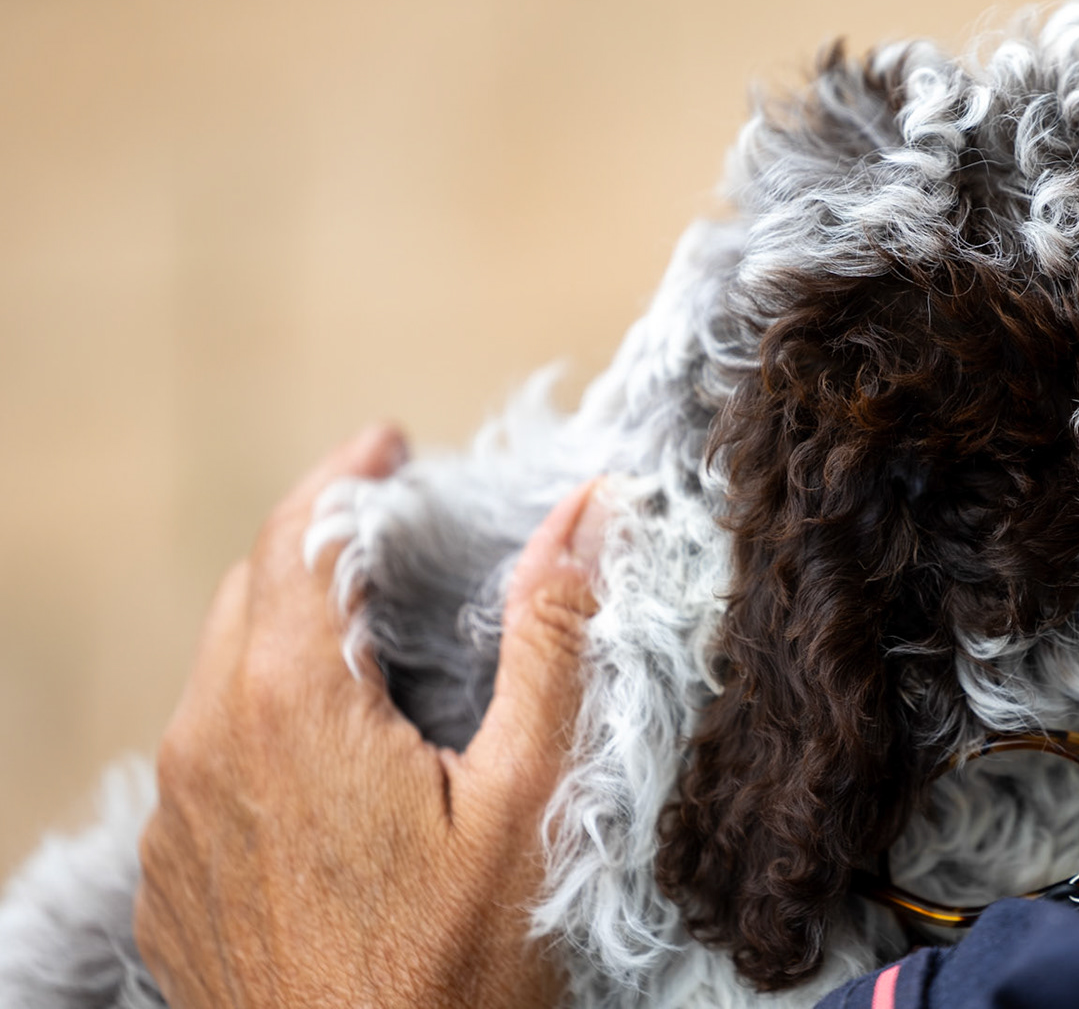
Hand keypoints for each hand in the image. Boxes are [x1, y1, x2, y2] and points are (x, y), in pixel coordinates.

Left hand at [133, 425, 602, 1008]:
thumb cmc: (453, 970)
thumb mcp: (527, 798)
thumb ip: (552, 639)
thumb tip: (584, 509)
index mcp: (291, 702)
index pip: (299, 534)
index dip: (348, 473)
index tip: (394, 444)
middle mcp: (207, 741)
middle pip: (253, 589)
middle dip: (322, 541)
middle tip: (398, 531)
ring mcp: (177, 815)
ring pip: (219, 669)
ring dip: (290, 627)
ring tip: (375, 632)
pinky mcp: (172, 875)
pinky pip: (203, 752)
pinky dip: (260, 710)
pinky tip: (332, 751)